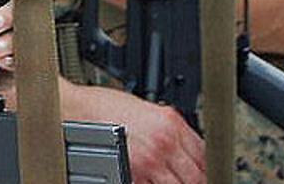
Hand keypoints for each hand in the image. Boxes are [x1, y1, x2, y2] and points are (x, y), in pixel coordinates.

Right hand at [60, 85, 204, 183]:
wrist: (76, 110)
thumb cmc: (104, 106)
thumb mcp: (147, 108)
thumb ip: (171, 129)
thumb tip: (187, 149)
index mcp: (171, 123)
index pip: (204, 155)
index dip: (207, 167)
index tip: (206, 173)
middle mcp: (164, 143)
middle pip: (196, 176)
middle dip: (196, 181)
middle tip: (191, 180)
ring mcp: (149, 161)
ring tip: (167, 179)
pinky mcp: (131, 174)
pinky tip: (151, 179)